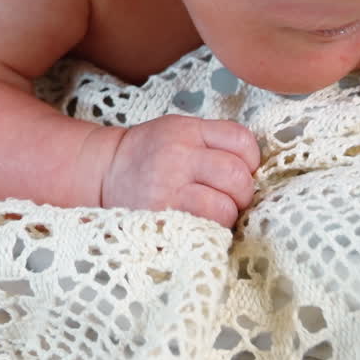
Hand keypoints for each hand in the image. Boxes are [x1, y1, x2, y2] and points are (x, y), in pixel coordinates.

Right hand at [100, 114, 260, 224]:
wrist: (105, 171)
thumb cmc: (150, 152)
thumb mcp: (179, 129)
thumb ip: (214, 141)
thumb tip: (254, 167)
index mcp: (188, 131)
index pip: (241, 140)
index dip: (251, 159)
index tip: (243, 169)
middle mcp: (178, 157)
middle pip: (237, 176)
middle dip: (244, 191)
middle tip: (233, 196)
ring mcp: (169, 190)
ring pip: (224, 208)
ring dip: (228, 214)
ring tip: (216, 211)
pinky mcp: (162, 218)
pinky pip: (204, 229)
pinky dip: (211, 229)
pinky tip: (203, 222)